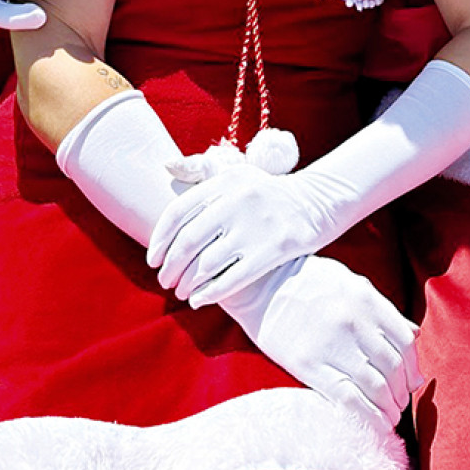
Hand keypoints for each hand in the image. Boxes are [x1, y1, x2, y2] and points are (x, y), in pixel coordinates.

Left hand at [150, 60, 469, 305]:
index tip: (152, 260)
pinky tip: (200, 301)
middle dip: (171, 267)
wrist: (316, 200)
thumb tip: (164, 167)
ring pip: (208, 263)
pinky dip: (210, 294)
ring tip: (181, 293)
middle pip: (189, 241)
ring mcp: (256, 224)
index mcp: (223, 181)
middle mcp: (236, 200)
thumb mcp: (236, 172)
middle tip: (164, 282)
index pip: (178, 213)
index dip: (159, 241)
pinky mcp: (274, 248)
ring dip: (188, 283)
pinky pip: (232, 278)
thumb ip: (200, 170)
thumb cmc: (266, 190)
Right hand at [222, 255, 421, 430]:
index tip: (412, 379)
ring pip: (376, 387)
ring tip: (389, 414)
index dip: (413, 366)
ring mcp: (334, 346)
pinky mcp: (311, 366)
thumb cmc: (309, 280)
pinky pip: (349, 399)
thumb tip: (413, 335)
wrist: (263, 284)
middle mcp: (355, 323)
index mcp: (366, 299)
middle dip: (402, 391)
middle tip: (400, 401)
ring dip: (389, 407)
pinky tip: (374, 423)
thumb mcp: (350, 282)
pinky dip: (368, 416)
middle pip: (393, 368)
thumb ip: (382, 308)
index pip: (404, 342)